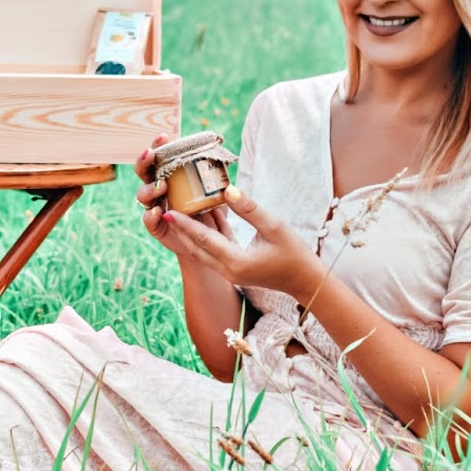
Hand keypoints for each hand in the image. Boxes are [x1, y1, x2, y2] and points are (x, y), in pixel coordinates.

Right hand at [135, 136, 231, 253]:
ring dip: (150, 188)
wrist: (209, 240)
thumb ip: (215, 170)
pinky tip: (158, 211)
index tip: (164, 136)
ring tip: (162, 186)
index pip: (159, 157)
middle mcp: (158, 189)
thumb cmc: (209, 208)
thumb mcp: (215, 187)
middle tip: (151, 154)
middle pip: (143, 172)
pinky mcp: (157, 227)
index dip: (158, 146)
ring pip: (142, 195)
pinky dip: (151, 215)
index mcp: (169, 176)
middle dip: (144, 161)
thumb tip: (221, 149)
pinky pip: (148, 220)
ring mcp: (155, 207)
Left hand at [160, 185, 321, 300]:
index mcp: (236, 262)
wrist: (305, 280)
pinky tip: (206, 215)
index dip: (185, 225)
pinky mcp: (234, 269)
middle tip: (165, 208)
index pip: (204, 240)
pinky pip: (215, 250)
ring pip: (203, 250)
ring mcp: (230, 272)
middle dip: (181, 229)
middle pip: (197, 247)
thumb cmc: (294, 253)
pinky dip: (208, 235)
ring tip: (179, 211)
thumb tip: (227, 189)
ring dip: (192, 232)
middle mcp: (228, 270)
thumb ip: (249, 209)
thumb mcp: (274, 227)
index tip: (168, 211)